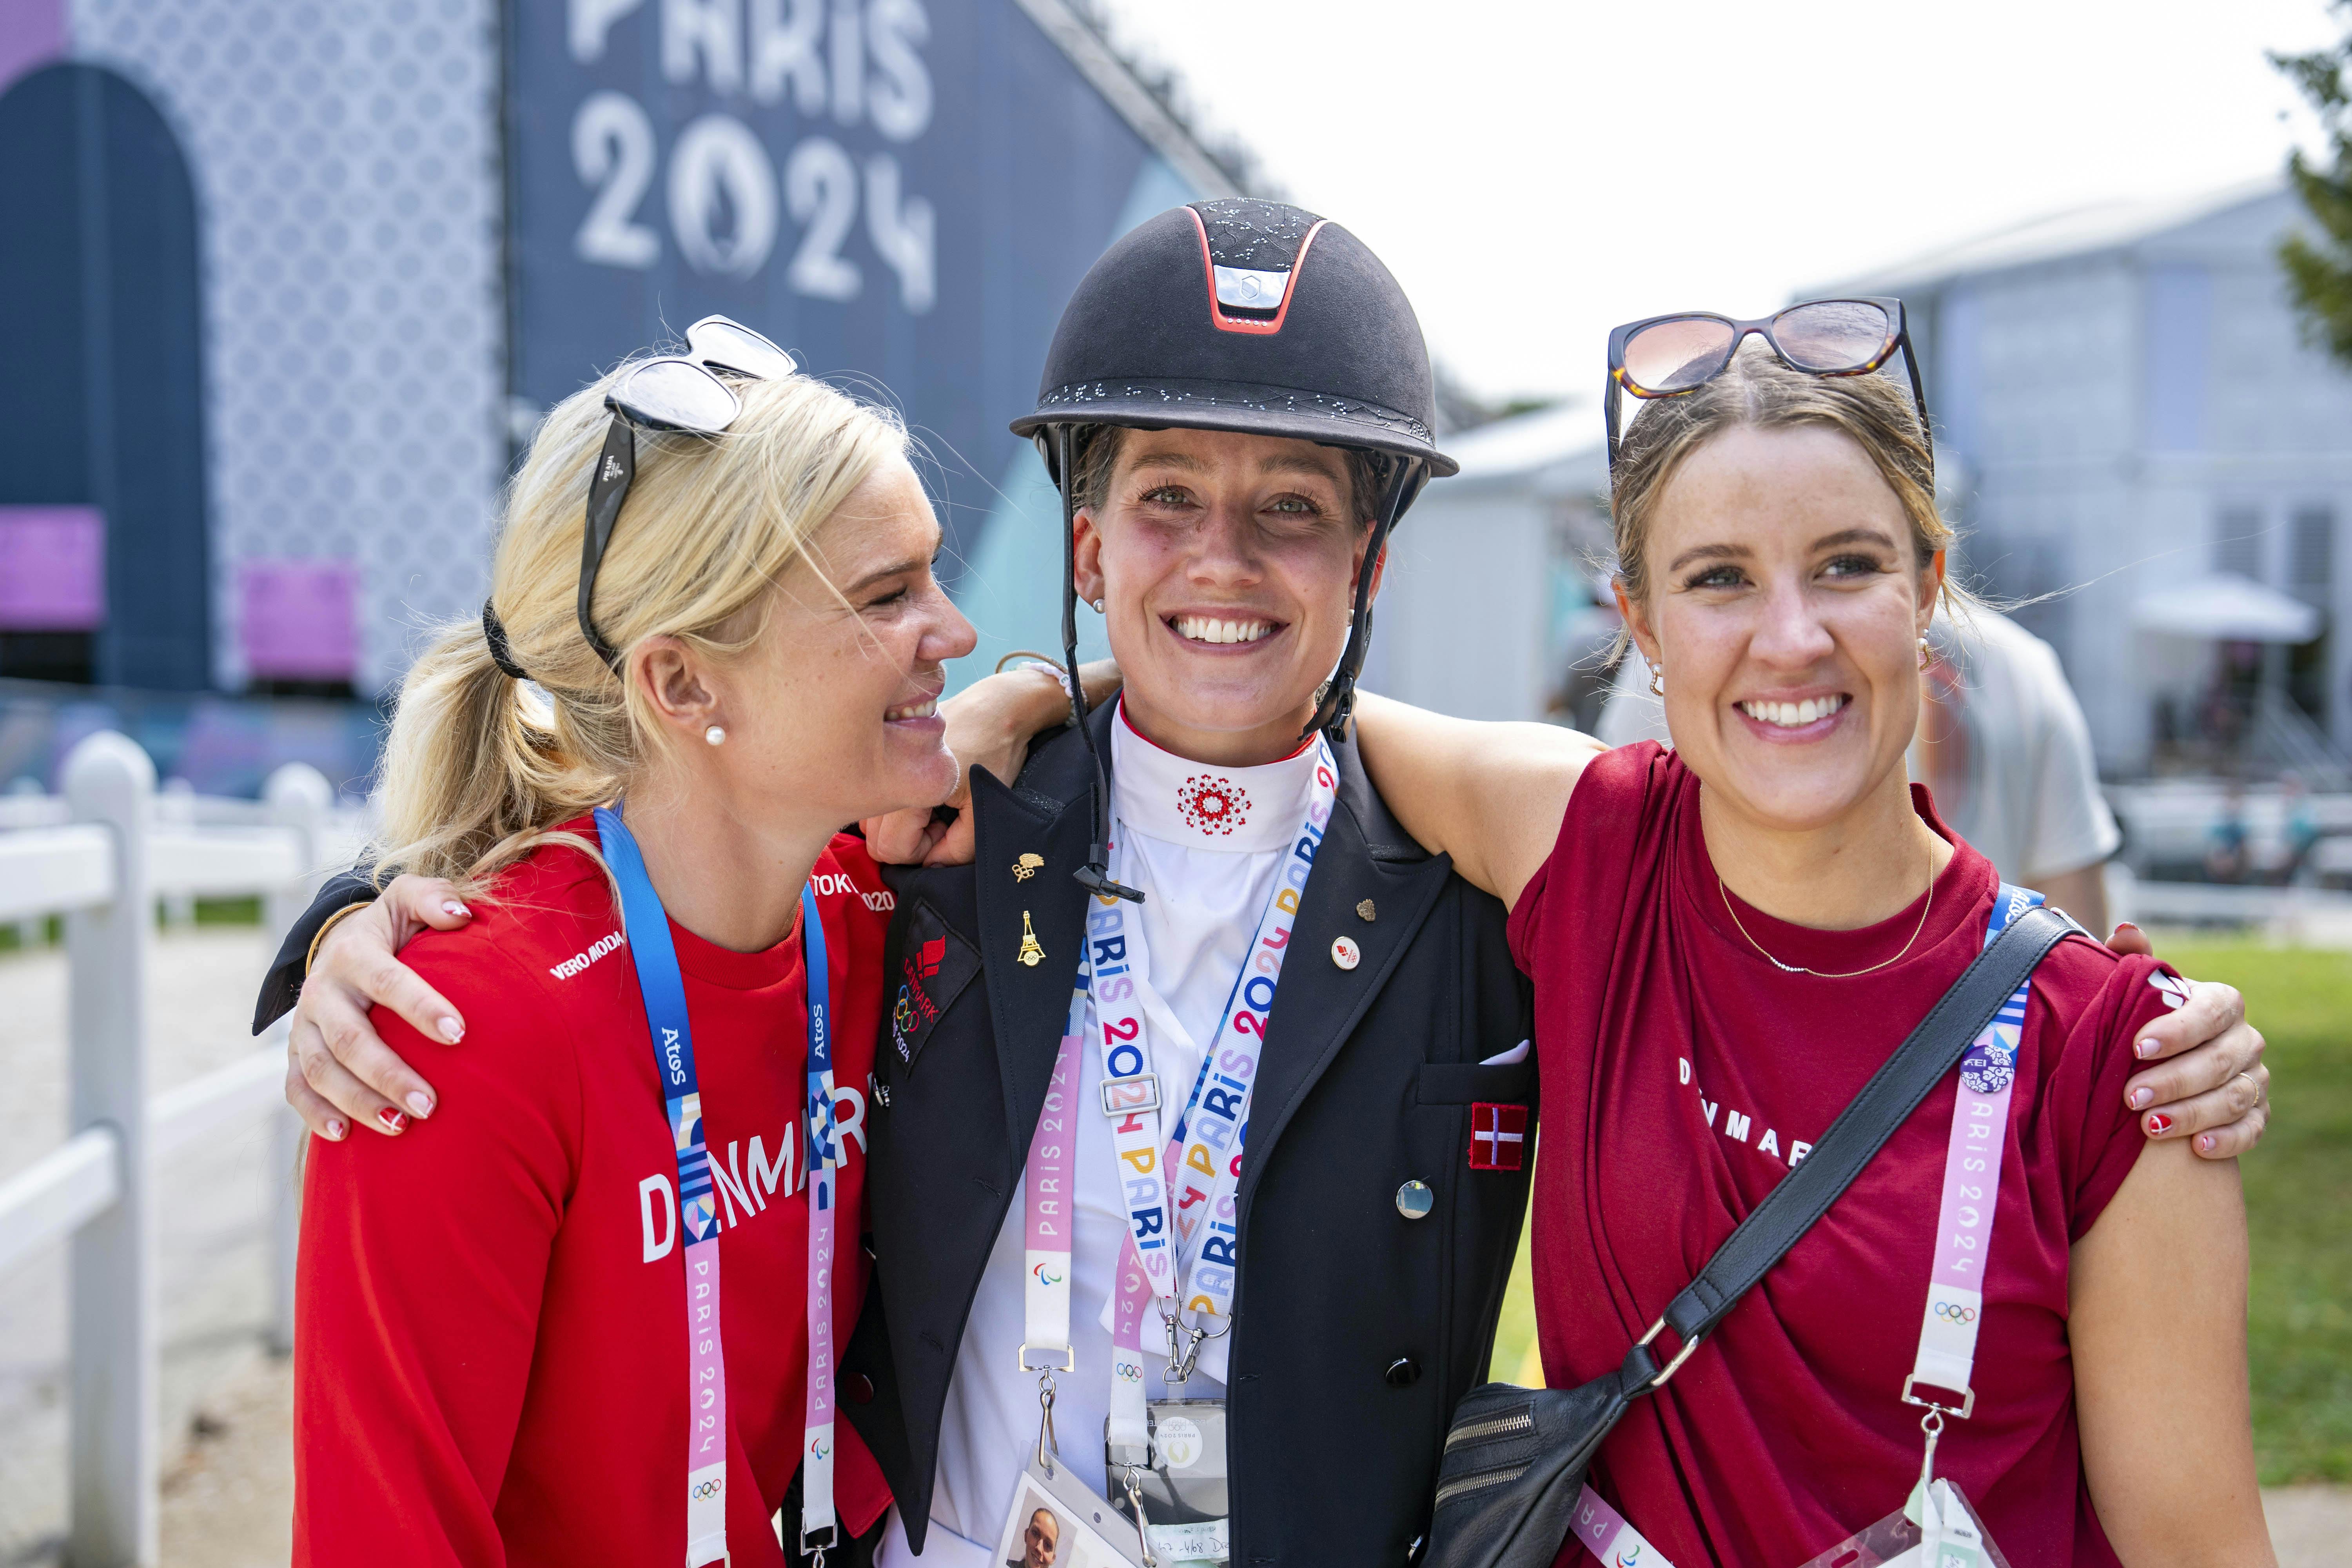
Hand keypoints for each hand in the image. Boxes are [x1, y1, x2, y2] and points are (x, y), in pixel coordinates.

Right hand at [282, 876, 473, 1139]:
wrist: (341, 945)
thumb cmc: (392, 929)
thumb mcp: (408, 900)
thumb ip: (433, 897)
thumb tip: (461, 914)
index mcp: (353, 952)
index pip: (388, 982)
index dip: (421, 1007)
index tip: (459, 1035)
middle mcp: (323, 991)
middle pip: (351, 1039)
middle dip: (390, 1074)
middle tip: (430, 1104)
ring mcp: (304, 1027)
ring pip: (323, 1071)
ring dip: (359, 1102)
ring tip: (400, 1127)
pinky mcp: (295, 1054)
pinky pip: (296, 1090)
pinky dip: (316, 1115)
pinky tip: (344, 1136)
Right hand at [863, 666, 1069, 866]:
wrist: (997, 706)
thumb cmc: (995, 754)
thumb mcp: (985, 808)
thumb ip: (958, 849)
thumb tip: (930, 864)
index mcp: (905, 788)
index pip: (889, 849)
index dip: (920, 852)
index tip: (945, 831)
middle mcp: (882, 774)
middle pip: (873, 837)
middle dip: (907, 841)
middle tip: (940, 821)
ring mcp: (878, 760)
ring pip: (870, 817)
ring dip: (898, 823)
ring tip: (932, 807)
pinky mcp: (882, 751)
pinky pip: (876, 793)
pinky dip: (895, 803)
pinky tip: (923, 791)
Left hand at [2107, 922, 2267, 1159]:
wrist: (2160, 1063)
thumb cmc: (2143, 1019)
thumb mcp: (2135, 990)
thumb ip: (2131, 962)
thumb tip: (2126, 932)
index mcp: (2221, 1003)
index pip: (2212, 1011)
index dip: (2178, 1030)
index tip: (2137, 1047)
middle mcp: (2245, 1040)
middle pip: (2220, 1061)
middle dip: (2174, 1080)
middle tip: (2130, 1097)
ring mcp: (2254, 1078)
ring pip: (2235, 1098)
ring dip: (2192, 1113)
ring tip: (2148, 1126)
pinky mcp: (2257, 1114)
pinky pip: (2252, 1130)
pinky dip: (2228, 1140)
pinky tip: (2198, 1149)